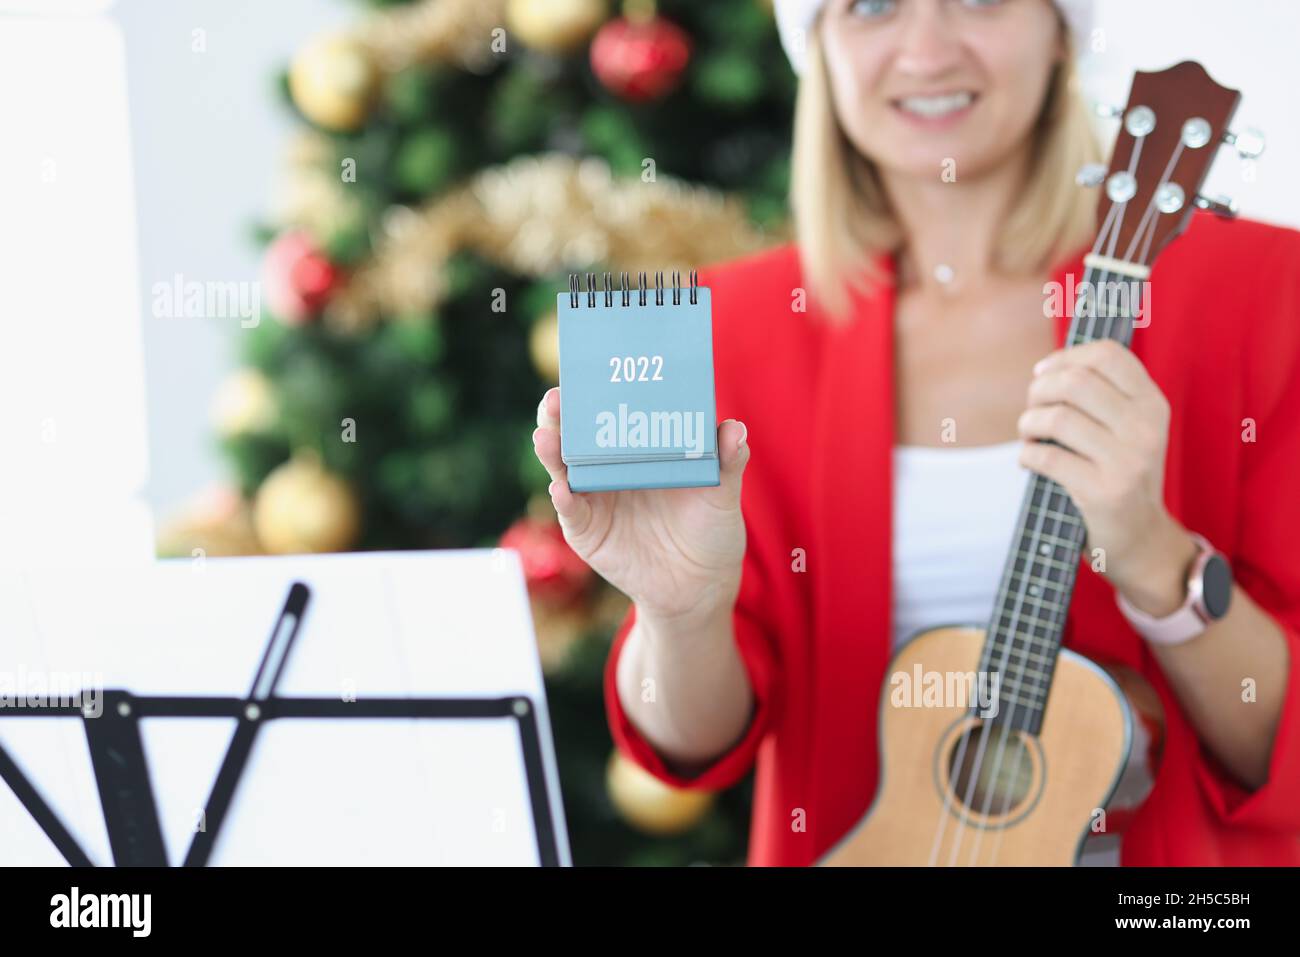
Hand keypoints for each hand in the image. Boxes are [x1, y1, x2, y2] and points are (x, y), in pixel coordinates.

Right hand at [532, 387, 750, 625]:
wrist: (698, 585)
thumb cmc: (710, 530)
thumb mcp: (722, 495)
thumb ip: (727, 462)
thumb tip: (735, 430)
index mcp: (640, 448)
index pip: (611, 411)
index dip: (597, 391)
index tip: (590, 371)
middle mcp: (610, 467)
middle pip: (576, 433)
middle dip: (561, 414)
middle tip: (557, 398)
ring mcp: (594, 497)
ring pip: (563, 467)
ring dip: (552, 450)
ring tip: (545, 436)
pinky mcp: (587, 530)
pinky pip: (571, 511)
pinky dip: (564, 499)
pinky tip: (561, 488)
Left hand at [1017, 339, 1196, 615]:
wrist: (1140, 538)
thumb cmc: (1120, 474)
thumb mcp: (1128, 430)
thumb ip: (1102, 397)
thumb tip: (1047, 368)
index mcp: (1152, 404)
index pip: (1107, 355)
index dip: (1065, 357)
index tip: (1043, 373)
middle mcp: (1145, 428)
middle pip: (1075, 381)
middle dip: (1038, 391)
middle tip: (1032, 409)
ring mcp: (1127, 461)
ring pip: (1056, 418)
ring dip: (1028, 425)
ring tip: (1029, 437)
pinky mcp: (1103, 492)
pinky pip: (1046, 457)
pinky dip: (1026, 456)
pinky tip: (1030, 461)